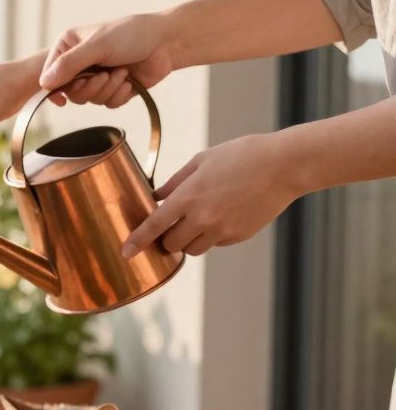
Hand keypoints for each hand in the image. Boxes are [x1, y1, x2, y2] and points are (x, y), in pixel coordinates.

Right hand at [40, 13, 178, 107]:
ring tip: (122, 73)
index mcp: (69, 47)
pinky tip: (129, 82)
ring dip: (107, 90)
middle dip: (89, 88)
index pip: (50, 75)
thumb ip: (69, 64)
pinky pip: (106, 104)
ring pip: (88, 100)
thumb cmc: (131, 35)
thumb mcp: (97, 46)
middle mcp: (79, 63)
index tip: (62, 97)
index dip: (56, 88)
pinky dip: (118, 95)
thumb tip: (44, 83)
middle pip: (69, 92)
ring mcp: (95, 76)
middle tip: (104, 76)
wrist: (165, 43)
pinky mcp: (112, 88)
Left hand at [122, 134, 299, 257]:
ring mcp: (222, 230)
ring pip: (193, 249)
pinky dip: (212, 236)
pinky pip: (216, 244)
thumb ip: (175, 182)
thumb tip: (155, 197)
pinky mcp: (239, 235)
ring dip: (188, 240)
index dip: (136, 241)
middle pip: (171, 244)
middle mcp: (203, 218)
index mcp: (188, 197)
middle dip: (166, 238)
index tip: (125, 253)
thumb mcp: (202, 161)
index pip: (153, 227)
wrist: (284, 165)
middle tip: (170, 225)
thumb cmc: (241, 156)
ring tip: (197, 220)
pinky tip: (223, 215)